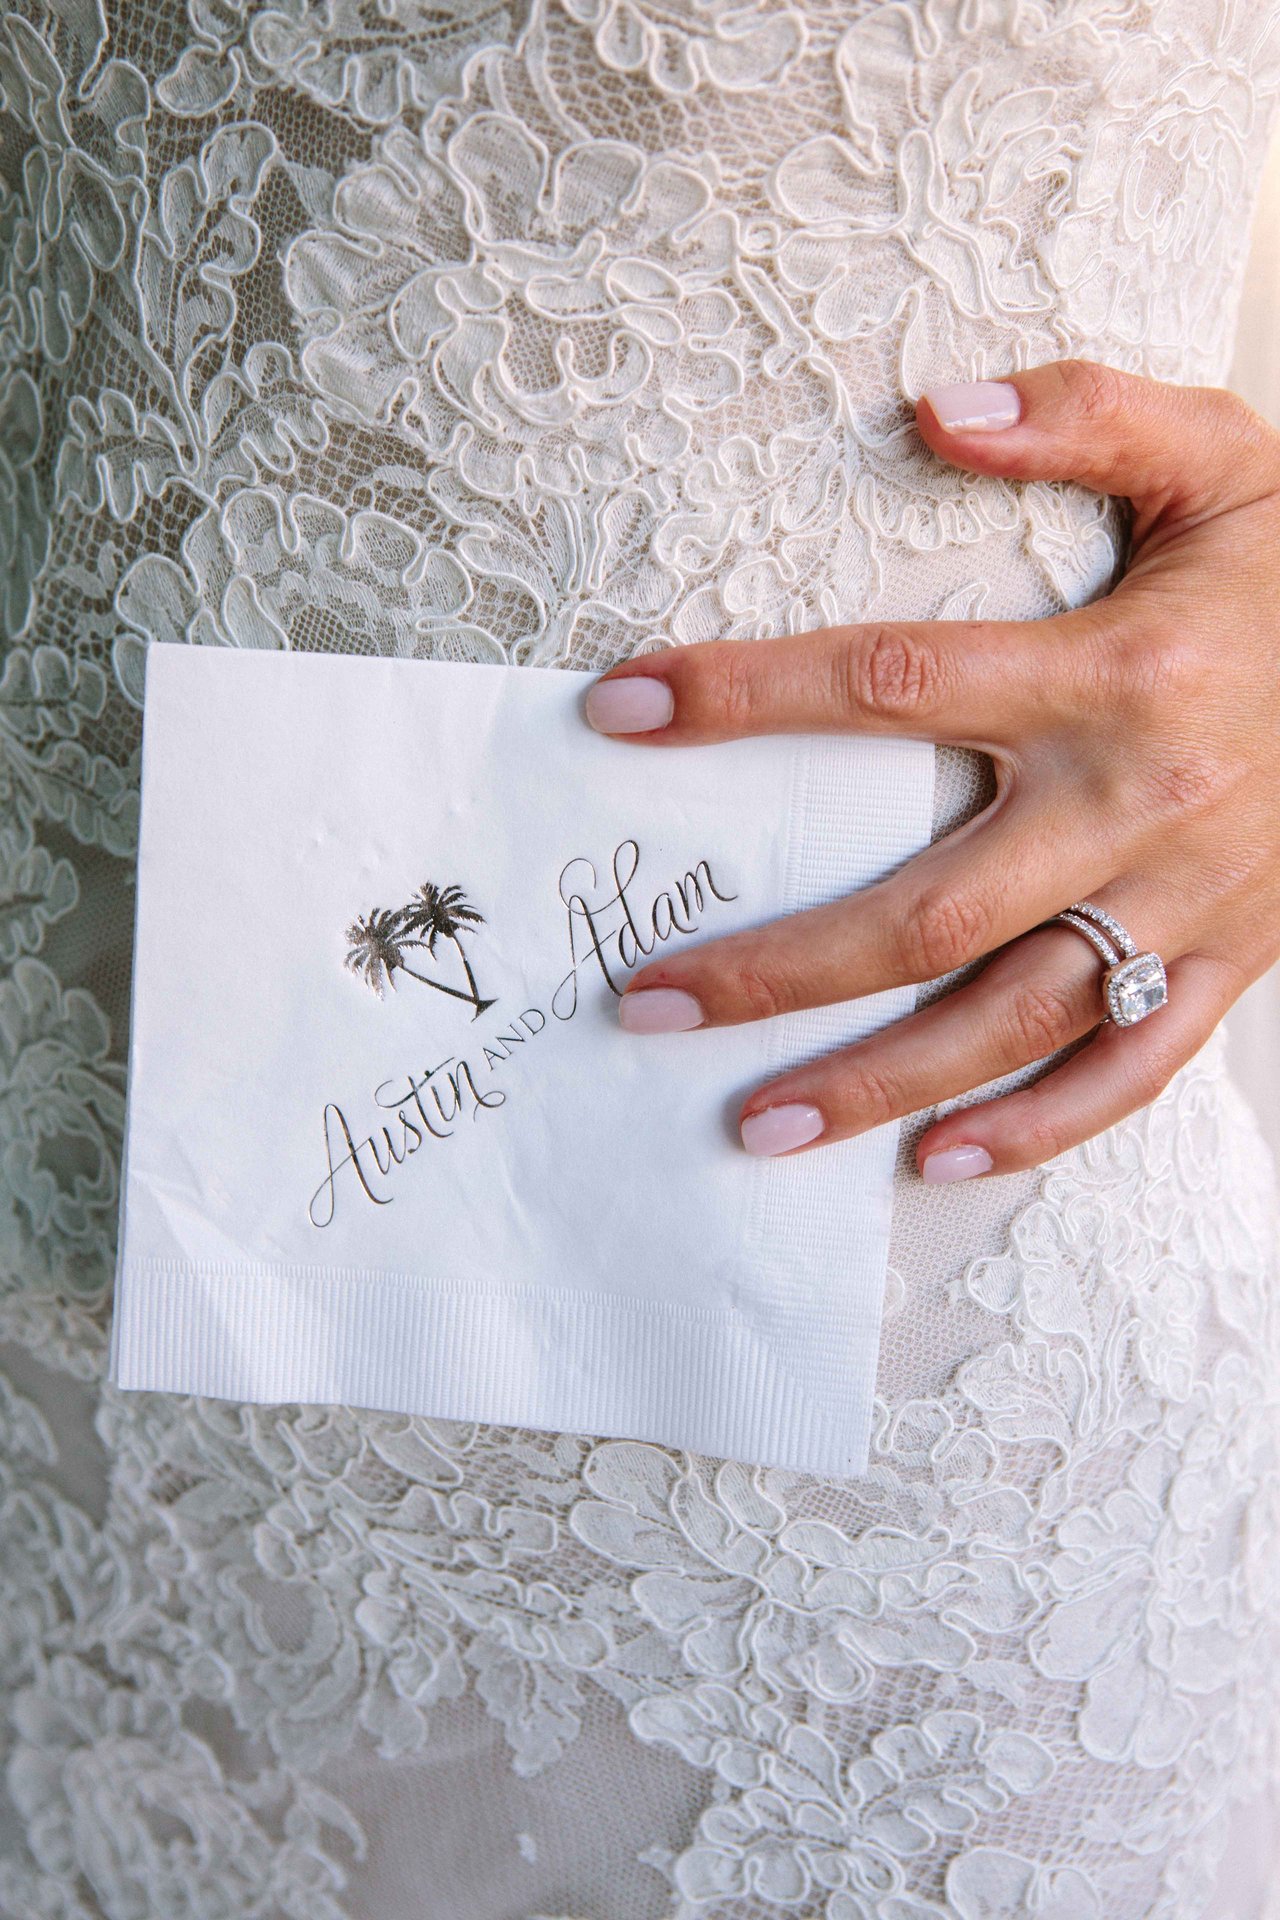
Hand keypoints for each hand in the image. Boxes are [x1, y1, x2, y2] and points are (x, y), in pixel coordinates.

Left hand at [582, 360, 1279, 1180]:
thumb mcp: (1221, 454)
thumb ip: (1083, 415)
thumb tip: (934, 408)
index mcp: (1112, 674)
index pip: (888, 683)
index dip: (742, 698)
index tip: (619, 710)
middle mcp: (1135, 806)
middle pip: (925, 914)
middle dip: (774, 967)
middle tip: (644, 1001)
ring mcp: (1181, 906)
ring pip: (1008, 1022)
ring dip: (873, 1083)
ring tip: (748, 1125)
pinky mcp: (1226, 965)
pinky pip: (1129, 1072)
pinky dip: (1035, 1129)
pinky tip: (934, 1162)